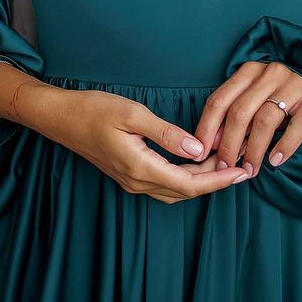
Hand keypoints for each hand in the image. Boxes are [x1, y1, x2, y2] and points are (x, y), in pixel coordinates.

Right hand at [47, 89, 253, 204]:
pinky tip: (195, 161)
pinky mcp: (127, 175)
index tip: (242, 172)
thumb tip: (198, 150)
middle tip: (242, 163)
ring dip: (201, 180)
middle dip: (216, 181)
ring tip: (224, 161)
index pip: (190, 184)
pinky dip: (185, 177)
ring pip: (175, 190)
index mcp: (141, 168)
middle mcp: (137, 181)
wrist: (59, 118)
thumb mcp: (132, 113)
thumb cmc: (93, 109)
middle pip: (186, 191)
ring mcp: (131, 181)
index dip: (220, 180)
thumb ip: (166, 133)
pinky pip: (164, 184)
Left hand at [188, 60, 301, 178]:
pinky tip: (275, 161)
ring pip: (265, 120)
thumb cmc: (275, 94)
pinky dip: (285, 145)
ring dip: (253, 150)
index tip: (200, 153)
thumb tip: (212, 144)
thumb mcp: (251, 97)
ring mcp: (293, 86)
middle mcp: (269, 74)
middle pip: (240, 112)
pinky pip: (298, 126)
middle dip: (228, 144)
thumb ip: (232, 115)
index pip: (219, 100)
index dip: (206, 128)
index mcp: (247, 71)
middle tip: (224, 167)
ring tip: (249, 170)